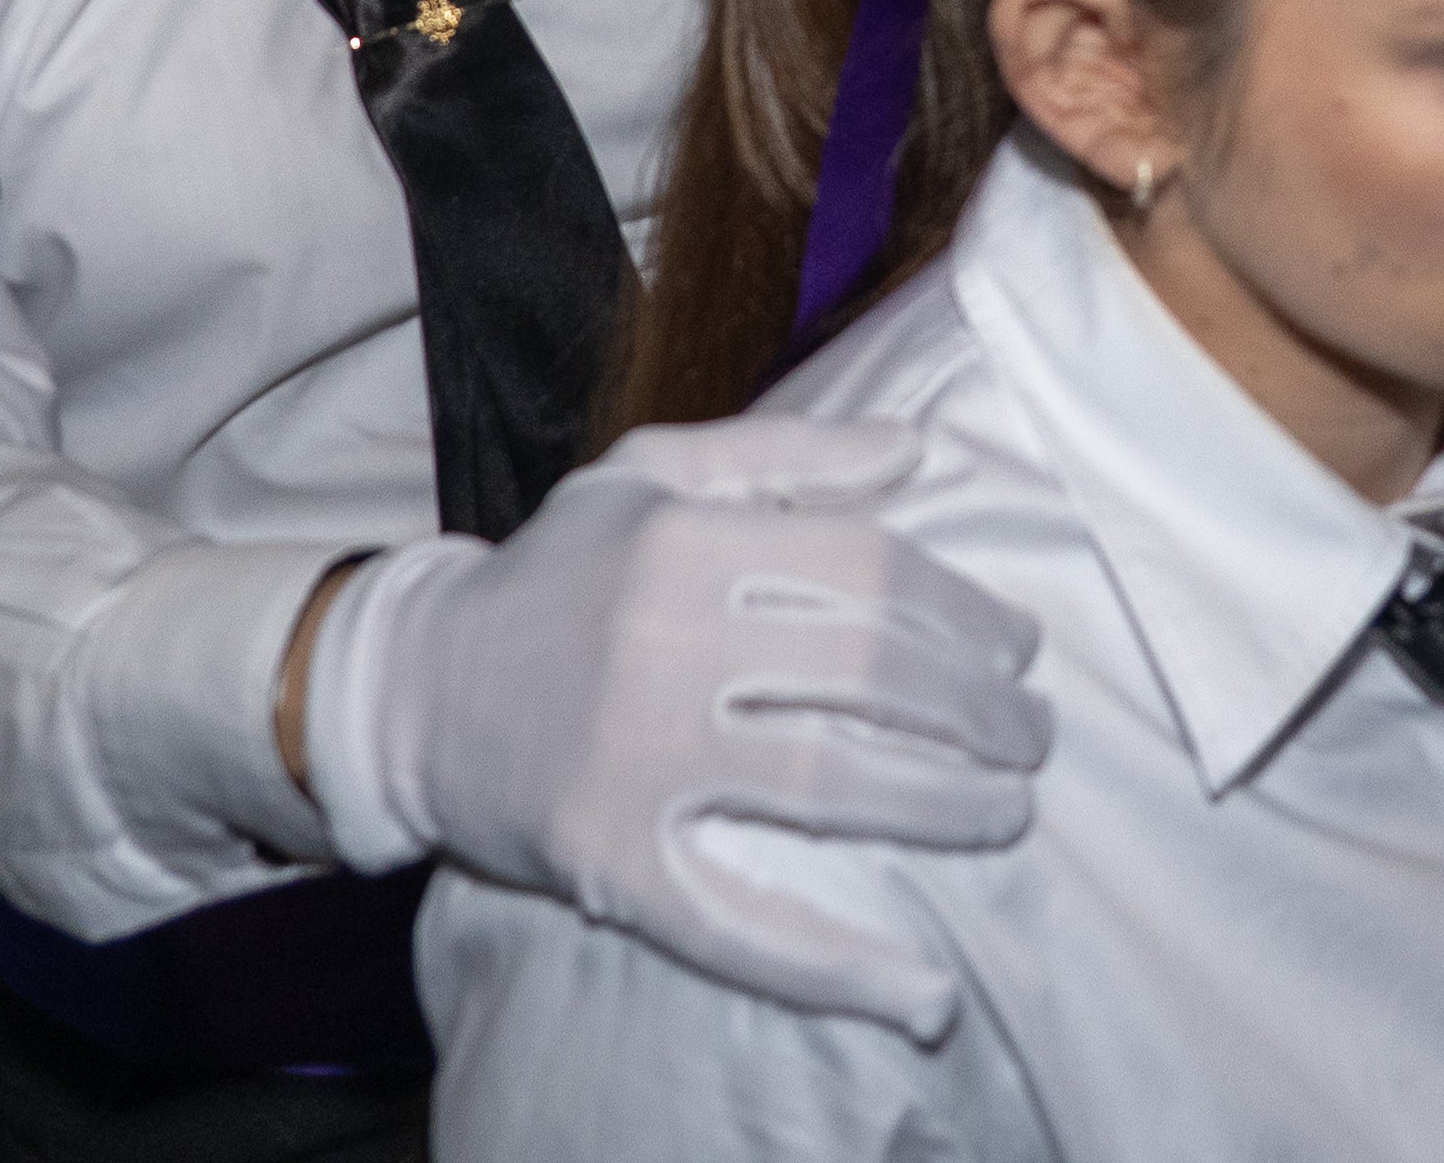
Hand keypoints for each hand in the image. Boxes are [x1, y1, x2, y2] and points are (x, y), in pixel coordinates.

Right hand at [296, 417, 1048, 1036]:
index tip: (1020, 650)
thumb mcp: (649, 477)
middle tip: (1033, 740)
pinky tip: (925, 995)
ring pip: (830, 785)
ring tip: (1007, 815)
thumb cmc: (554, 575)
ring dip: (947, 810)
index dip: (966, 614)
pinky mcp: (608, 860)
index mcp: (682, 541)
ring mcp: (634, 758)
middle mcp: (663, 643)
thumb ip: (786, 459)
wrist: (410, 684)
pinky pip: (741, 926)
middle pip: (871, 674)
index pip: (869, 572)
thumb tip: (918, 449)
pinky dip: (840, 970)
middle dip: (981, 713)